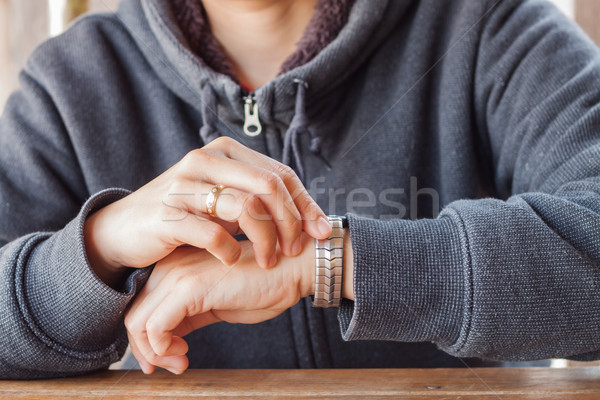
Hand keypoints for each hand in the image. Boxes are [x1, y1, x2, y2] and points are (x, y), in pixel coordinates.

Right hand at [84, 137, 331, 286]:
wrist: (123, 231)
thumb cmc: (182, 217)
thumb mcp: (221, 200)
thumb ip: (256, 199)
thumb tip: (306, 216)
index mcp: (225, 152)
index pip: (280, 174)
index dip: (306, 204)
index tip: (321, 233)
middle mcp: (206, 159)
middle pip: (270, 186)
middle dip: (292, 222)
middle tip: (295, 250)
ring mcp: (185, 184)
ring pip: (247, 206)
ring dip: (267, 239)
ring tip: (269, 261)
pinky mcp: (168, 212)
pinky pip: (213, 232)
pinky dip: (230, 250)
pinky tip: (233, 261)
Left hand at [124, 236, 315, 374]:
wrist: (293, 267)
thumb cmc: (263, 284)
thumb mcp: (216, 303)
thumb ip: (188, 315)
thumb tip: (167, 339)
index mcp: (177, 267)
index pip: (142, 306)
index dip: (147, 339)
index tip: (168, 358)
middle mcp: (171, 267)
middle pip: (135, 315)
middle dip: (148, 350)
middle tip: (174, 365)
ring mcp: (178, 275)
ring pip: (139, 323)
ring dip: (155, 354)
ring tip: (181, 362)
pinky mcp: (190, 288)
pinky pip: (155, 327)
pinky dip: (162, 349)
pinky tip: (185, 354)